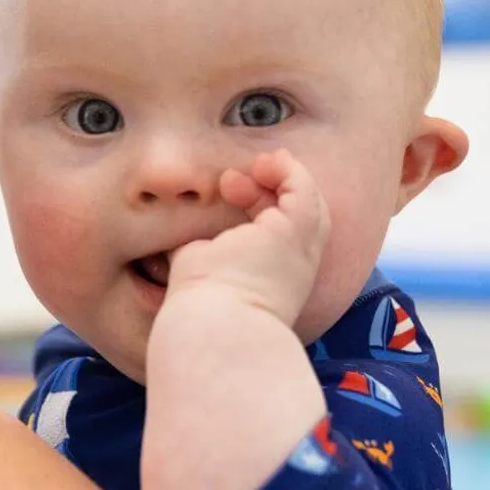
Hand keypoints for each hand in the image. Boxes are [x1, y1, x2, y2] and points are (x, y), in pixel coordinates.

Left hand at [163, 151, 328, 325]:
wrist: (215, 326)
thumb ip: (200, 249)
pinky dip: (287, 170)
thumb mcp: (199, 269)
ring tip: (254, 166)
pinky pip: (303, 188)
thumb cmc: (200, 308)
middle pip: (302, 217)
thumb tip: (180, 237)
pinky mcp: (296, 232)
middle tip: (233, 182)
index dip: (259, 206)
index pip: (280, 235)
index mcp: (273, 279)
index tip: (227, 192)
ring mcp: (300, 249)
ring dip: (282, 177)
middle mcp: (294, 266)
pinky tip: (263, 163)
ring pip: (309, 203)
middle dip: (272, 190)